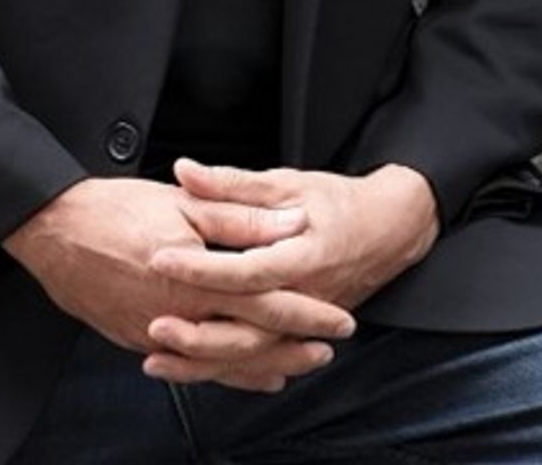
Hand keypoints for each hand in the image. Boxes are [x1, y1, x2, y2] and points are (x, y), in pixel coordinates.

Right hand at [3, 177, 354, 392]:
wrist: (52, 231)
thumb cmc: (114, 208)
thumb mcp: (183, 203)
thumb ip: (240, 217)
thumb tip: (292, 221)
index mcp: (194, 279)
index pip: (265, 302)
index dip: (306, 312)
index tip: (338, 319)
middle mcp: (177, 316)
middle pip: (248, 342)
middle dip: (292, 348)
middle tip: (328, 349)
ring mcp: (153, 333)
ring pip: (219, 361)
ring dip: (259, 365)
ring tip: (292, 366)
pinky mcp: (133, 338)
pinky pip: (187, 363)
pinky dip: (218, 370)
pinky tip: (236, 370)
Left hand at [144, 158, 438, 379]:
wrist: (389, 231)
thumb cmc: (338, 204)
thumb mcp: (287, 184)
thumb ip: (233, 184)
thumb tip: (186, 171)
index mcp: (301, 257)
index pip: (244, 269)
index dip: (201, 266)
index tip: (161, 259)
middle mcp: (304, 300)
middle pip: (246, 328)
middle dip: (196, 331)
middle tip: (151, 325)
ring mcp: (302, 324)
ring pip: (248, 355)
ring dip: (202, 362)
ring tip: (157, 359)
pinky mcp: (297, 334)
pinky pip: (258, 360)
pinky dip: (224, 370)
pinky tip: (192, 370)